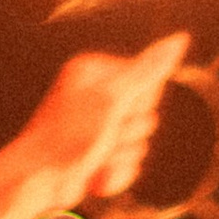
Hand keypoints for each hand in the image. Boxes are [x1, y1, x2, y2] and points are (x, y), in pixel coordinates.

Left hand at [19, 33, 189, 208]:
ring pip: (140, 143)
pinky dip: (116, 173)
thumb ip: (149, 69)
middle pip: (147, 115)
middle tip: (102, 136)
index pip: (149, 84)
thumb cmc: (68, 136)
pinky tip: (96, 174)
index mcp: (97, 72)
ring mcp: (99, 128)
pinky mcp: (100, 153)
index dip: (139, 103)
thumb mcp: (113, 97)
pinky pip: (130, 164)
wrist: (40, 179)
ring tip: (95, 156)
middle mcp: (98, 97)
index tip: (115, 110)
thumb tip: (179, 39)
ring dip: (121, 155)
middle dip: (128, 133)